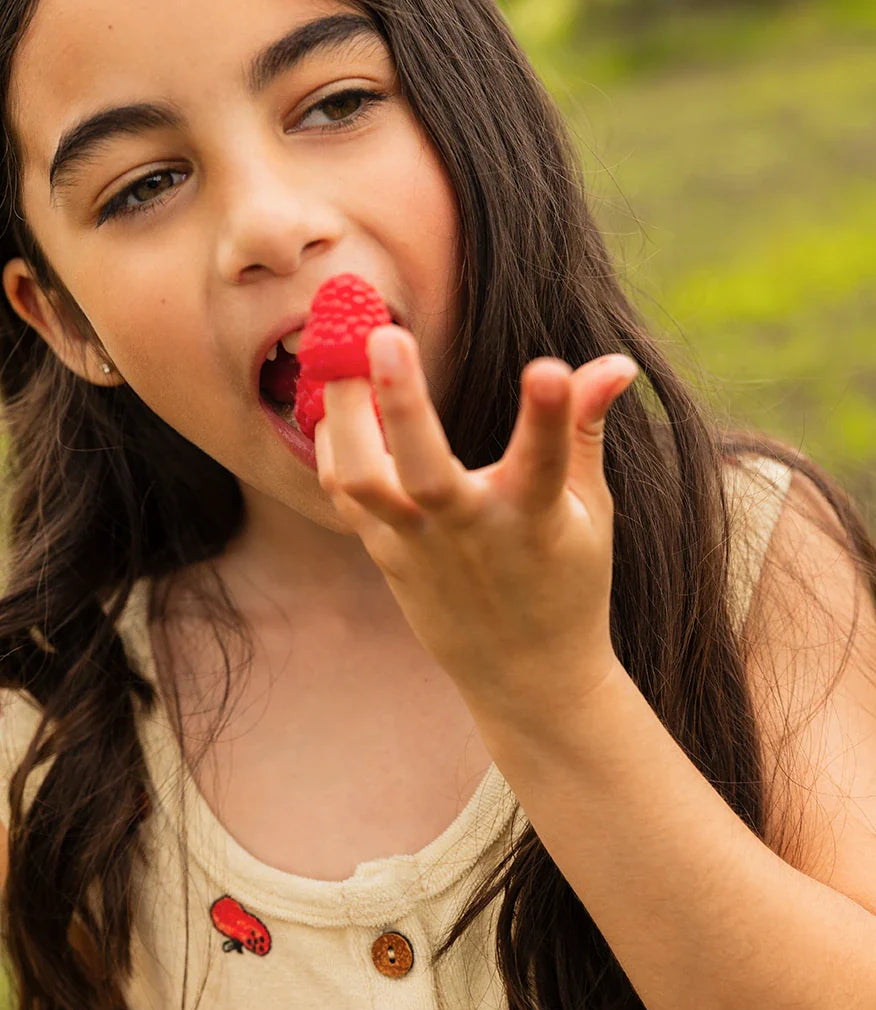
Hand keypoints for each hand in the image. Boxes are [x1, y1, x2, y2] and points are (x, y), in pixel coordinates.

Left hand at [313, 324, 637, 734]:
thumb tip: (617, 361)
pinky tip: (341, 399)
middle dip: (404, 402)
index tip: (546, 368)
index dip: (549, 414)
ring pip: (363, 482)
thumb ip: (584, 427)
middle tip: (386, 334)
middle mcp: (472, 532)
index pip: (548, 459)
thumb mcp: (591, 509)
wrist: (525, 676)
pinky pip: (344, 493)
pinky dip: (333, 442)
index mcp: (537, 519)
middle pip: (425, 470)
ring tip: (340, 353)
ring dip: (345, 415)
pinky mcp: (385, 554)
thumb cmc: (566, 580)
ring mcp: (420, 547)